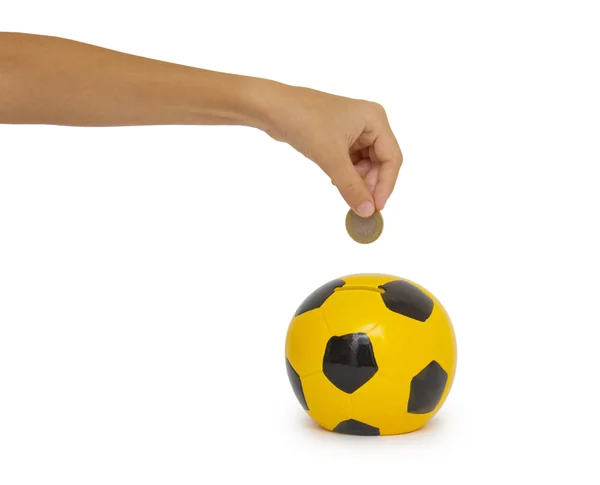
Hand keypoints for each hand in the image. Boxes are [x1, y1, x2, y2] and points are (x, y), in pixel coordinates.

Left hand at [262, 84, 402, 216]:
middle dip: (369, 184)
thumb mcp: (330, 158)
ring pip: (366, 164)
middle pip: (380, 162)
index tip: (375, 208)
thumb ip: (351, 187)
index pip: (392, 158)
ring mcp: (354, 129)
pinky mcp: (339, 136)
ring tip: (344, 190)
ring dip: (357, 180)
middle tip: (358, 205)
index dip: (385, 185)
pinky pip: (351, 161)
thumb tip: (367, 212)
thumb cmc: (304, 121)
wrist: (272, 108)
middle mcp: (369, 122)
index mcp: (375, 119)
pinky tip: (335, 180)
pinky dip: (346, 174)